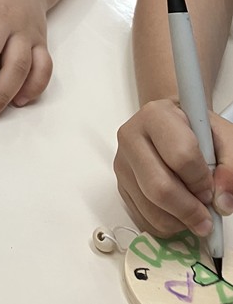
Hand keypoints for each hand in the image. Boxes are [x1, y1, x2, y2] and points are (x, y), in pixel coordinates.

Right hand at [114, 99, 232, 236]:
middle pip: (159, 187)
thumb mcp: (222, 138)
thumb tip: (222, 202)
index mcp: (156, 115)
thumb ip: (230, 166)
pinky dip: (166, 226)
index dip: (202, 181)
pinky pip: (143, 218)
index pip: (181, 156)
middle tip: (206, 218)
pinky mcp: (120, 184)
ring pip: (150, 208)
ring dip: (179, 221)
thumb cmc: (195, 130)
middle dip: (189, 210)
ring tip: (193, 211)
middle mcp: (131, 137)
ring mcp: (122, 162)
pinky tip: (177, 212)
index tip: (211, 189)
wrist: (170, 125)